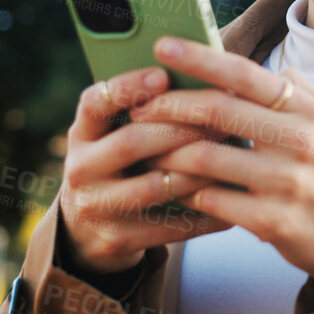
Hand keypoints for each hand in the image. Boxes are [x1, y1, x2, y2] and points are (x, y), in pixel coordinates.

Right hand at [57, 66, 236, 272]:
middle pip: (131, 143)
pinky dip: (205, 214)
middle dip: (179, 130)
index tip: (163, 75)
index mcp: (82, 134)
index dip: (127, 87)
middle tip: (221, 121)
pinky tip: (233, 202)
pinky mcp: (116, 240)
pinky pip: (170, 226)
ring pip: (153, 186)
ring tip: (231, 159)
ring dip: (197, 172)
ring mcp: (95, 207)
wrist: (90, 232)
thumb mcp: (115, 137)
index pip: (94, 102)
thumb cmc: (122, 167)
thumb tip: (206, 74)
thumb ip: (146, 112)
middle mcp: (81, 169)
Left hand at [131, 35, 313, 298]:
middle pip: (217, 110)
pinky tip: (179, 188)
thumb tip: (264, 66)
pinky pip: (211, 199)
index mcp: (310, 111)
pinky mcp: (272, 221)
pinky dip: (188, 191)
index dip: (200, 58)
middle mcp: (301, 141)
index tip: (163, 47)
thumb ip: (299, 91)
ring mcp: (287, 183)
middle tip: (139, 106)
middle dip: (168, 105)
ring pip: (204, 156)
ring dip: (168, 152)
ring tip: (151, 151)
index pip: (246, 74)